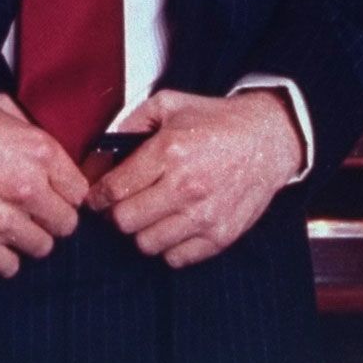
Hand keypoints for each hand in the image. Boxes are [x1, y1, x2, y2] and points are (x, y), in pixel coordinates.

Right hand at [0, 92, 87, 277]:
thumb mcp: (4, 108)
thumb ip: (36, 133)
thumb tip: (56, 156)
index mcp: (39, 151)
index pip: (80, 192)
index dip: (67, 192)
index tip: (56, 193)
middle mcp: (28, 187)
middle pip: (66, 224)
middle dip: (52, 217)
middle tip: (35, 210)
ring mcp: (3, 219)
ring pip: (42, 248)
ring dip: (29, 237)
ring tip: (11, 222)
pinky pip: (10, 266)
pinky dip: (4, 256)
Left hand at [89, 88, 303, 267]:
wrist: (266, 140)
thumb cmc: (216, 121)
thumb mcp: (169, 103)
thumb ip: (130, 122)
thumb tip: (101, 154)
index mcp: (169, 150)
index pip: (115, 189)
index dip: (97, 196)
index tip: (95, 198)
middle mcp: (185, 186)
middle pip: (125, 221)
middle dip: (116, 213)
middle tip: (122, 204)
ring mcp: (204, 215)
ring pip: (147, 244)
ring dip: (142, 231)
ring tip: (150, 214)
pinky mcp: (220, 236)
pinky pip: (176, 259)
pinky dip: (168, 246)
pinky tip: (173, 225)